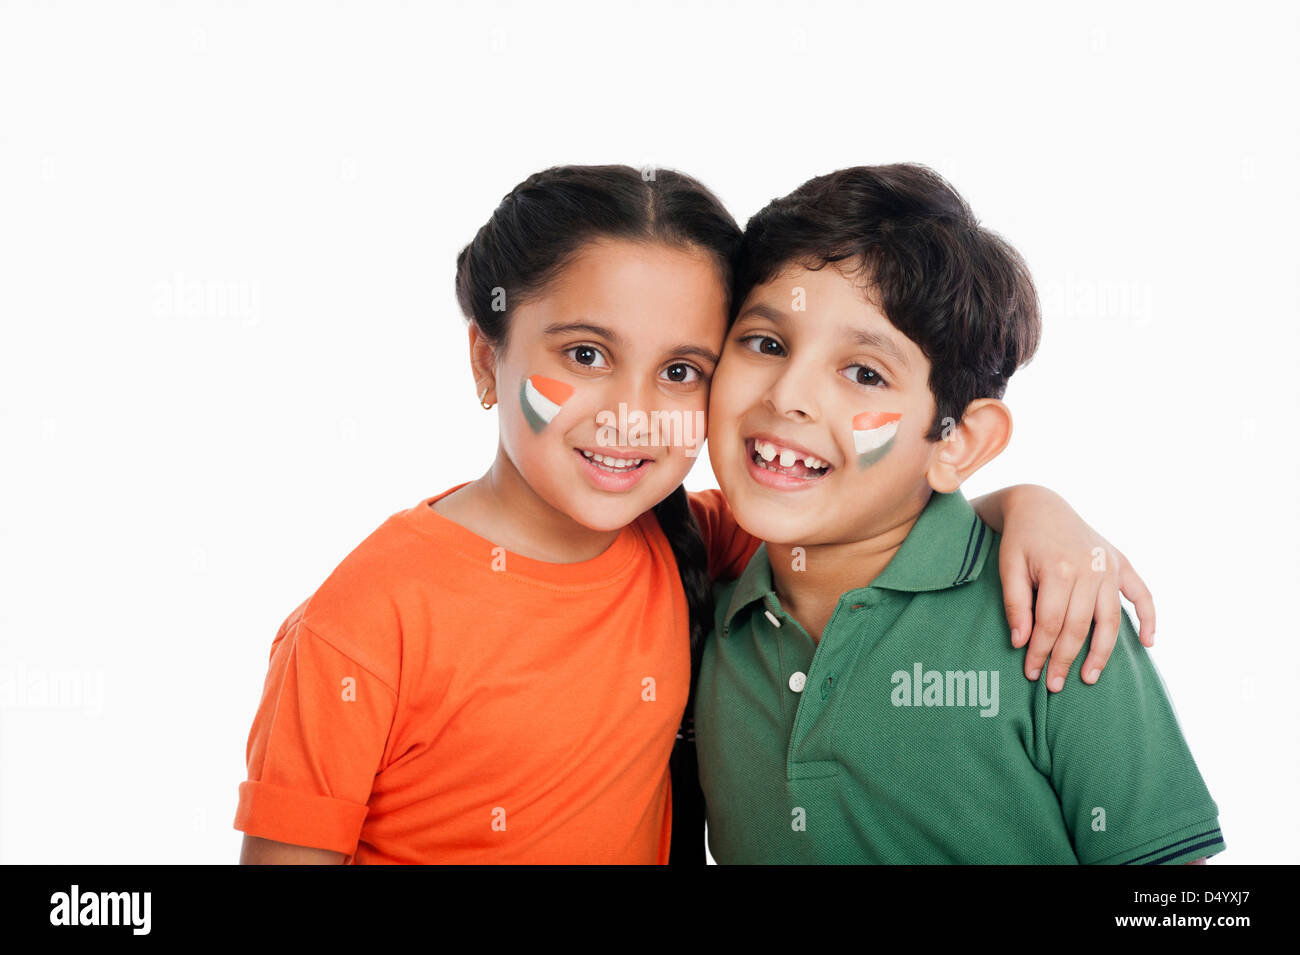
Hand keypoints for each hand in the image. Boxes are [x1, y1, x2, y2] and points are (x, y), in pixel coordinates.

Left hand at [996, 485, 1155, 690]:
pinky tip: (1149, 643)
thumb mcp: (1008, 567)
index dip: (1040, 651)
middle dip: (1066, 659)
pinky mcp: (1121, 562)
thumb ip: (1015, 605)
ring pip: (1110, 619)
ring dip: (1102, 651)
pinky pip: (1142, 593)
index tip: (1032, 673)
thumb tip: (1020, 642)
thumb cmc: (1020, 540)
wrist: (1040, 505)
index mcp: (1058, 569)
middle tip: (1055, 685)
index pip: (1050, 623)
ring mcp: (1108, 566)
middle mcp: (1089, 569)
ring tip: (1090, 677)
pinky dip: (1149, 618)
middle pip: (1079, 626)